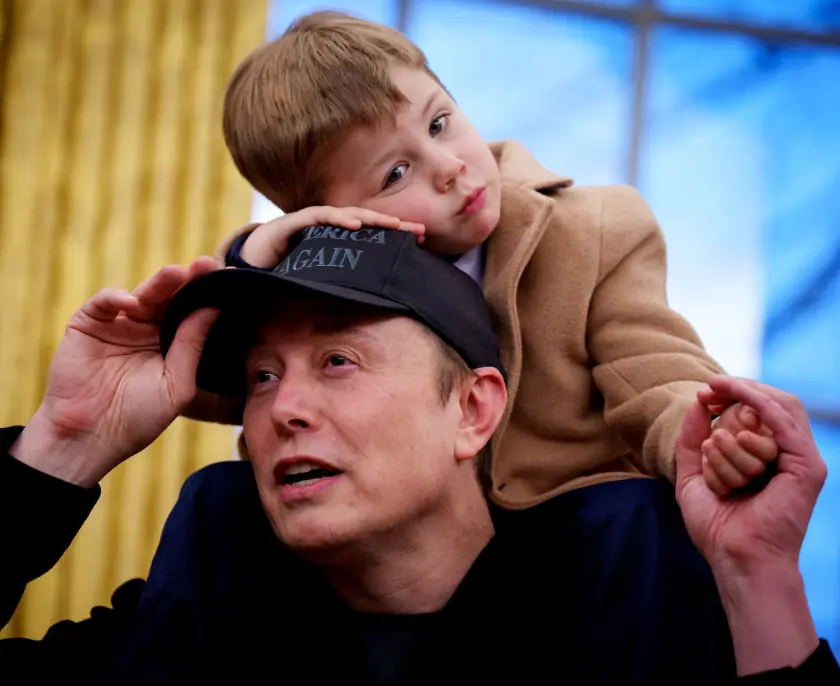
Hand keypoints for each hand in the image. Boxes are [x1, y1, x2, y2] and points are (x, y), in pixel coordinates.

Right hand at [11, 258, 219, 485]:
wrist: (90, 437)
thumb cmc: (138, 419)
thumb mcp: (176, 384)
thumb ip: (191, 346)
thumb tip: (214, 309)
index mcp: (171, 345)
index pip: (192, 314)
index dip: (206, 296)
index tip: (227, 278)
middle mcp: (147, 331)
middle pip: (170, 299)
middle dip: (187, 282)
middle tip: (205, 265)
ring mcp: (118, 326)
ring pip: (142, 295)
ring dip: (159, 283)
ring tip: (176, 274)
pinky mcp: (89, 324)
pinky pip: (104, 302)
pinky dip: (117, 298)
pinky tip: (132, 303)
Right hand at [240, 206, 425, 267]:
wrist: (250, 262)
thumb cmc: (287, 270)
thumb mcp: (322, 280)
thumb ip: (343, 285)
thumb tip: (373, 305)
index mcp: (338, 238)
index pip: (372, 233)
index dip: (396, 235)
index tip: (422, 240)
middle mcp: (328, 226)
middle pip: (368, 221)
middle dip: (394, 224)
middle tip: (420, 231)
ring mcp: (312, 221)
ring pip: (348, 215)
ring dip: (373, 219)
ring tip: (395, 224)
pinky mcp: (293, 222)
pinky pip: (319, 217)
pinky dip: (338, 218)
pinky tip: (355, 224)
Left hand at [675, 374, 825, 576]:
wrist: (733, 556)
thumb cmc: (716, 524)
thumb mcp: (692, 475)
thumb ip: (692, 439)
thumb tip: (698, 403)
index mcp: (766, 456)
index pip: (758, 409)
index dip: (733, 393)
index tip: (703, 394)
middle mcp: (787, 455)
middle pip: (771, 402)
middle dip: (737, 390)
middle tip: (708, 389)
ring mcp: (801, 460)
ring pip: (772, 415)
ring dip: (736, 420)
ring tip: (714, 434)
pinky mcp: (807, 468)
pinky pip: (785, 424)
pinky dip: (760, 407)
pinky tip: (737, 404)